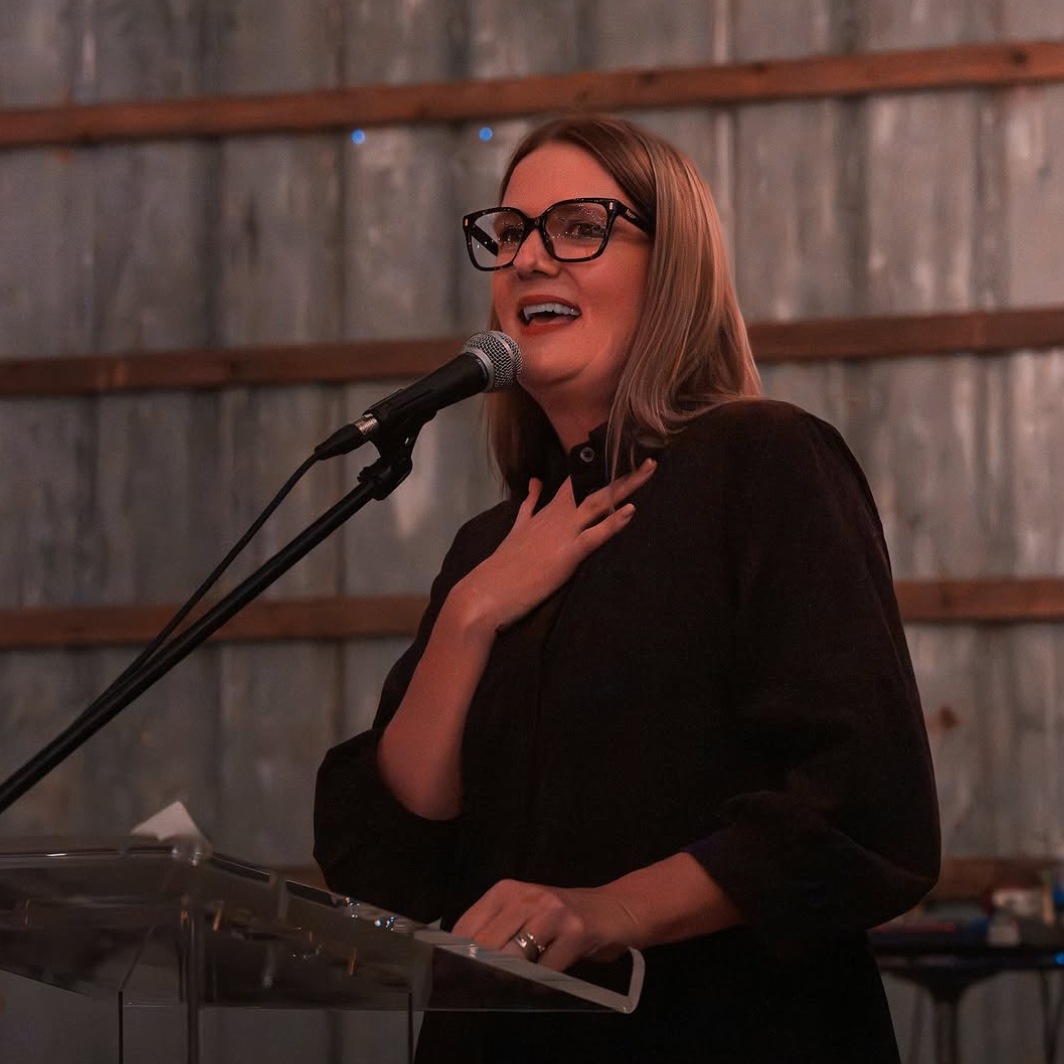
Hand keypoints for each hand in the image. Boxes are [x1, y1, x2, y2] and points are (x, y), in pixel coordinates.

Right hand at [451, 458, 656, 634]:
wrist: (485, 592)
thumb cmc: (503, 566)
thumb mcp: (516, 527)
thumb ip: (529, 505)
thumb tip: (535, 482)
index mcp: (547, 512)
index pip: (577, 482)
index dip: (599, 469)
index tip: (621, 454)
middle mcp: (557, 517)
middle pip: (594, 488)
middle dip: (622, 473)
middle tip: (648, 458)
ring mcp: (563, 534)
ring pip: (599, 504)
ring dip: (625, 487)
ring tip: (649, 470)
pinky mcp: (567, 555)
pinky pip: (595, 536)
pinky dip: (614, 523)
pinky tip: (631, 510)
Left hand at [451, 878, 640, 971]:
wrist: (614, 909)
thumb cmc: (562, 916)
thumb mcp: (525, 914)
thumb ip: (497, 932)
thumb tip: (462, 964)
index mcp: (507, 890)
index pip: (468, 926)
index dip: (458, 956)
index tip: (456, 977)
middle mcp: (528, 896)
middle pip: (487, 944)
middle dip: (483, 971)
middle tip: (486, 988)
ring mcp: (553, 912)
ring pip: (515, 956)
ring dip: (512, 978)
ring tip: (515, 985)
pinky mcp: (576, 931)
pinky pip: (547, 969)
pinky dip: (542, 983)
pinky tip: (546, 981)